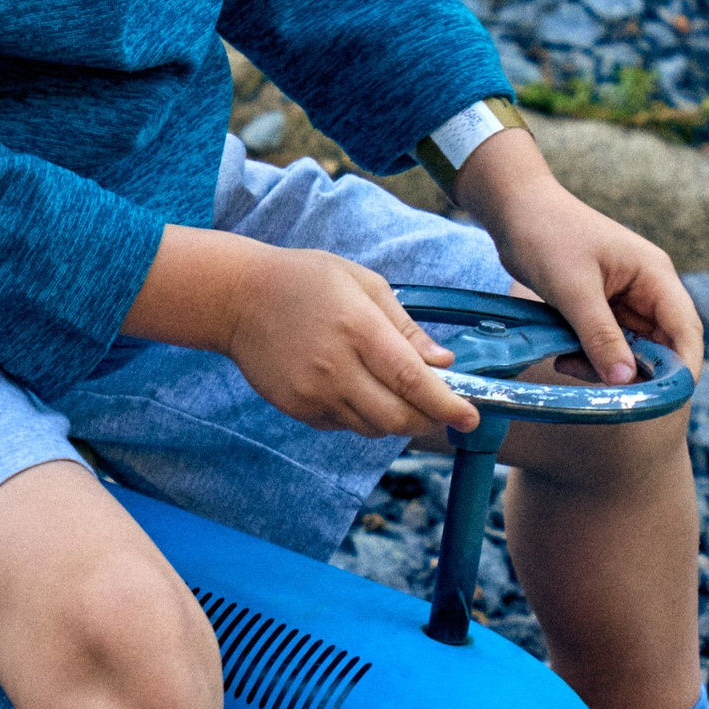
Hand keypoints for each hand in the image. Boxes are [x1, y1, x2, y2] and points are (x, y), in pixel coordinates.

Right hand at [126, 230, 479, 438]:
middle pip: (396, 418)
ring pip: (372, 428)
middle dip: (427, 419)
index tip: (471, 417)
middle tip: (440, 408)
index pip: (412, 381)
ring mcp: (313, 393)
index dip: (447, 404)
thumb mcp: (363, 283)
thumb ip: (406, 327)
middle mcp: (335, 367)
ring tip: (394, 391)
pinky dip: (361, 416)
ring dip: (395, 419)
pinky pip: (343, 425)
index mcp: (358, 328)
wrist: (237, 298)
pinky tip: (354, 387)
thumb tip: (444, 362)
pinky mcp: (297, 408)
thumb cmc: (306, 280)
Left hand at [450, 130, 703, 385]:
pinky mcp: (600, 308)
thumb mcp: (573, 290)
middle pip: (661, 347)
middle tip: (601, 389)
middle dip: (635, 373)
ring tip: (567, 363)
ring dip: (605, 366)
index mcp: (654, 276)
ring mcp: (624, 300)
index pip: (685, 330)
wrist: (514, 209)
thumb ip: (600, 335)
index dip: (683, 368)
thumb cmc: (547, 236)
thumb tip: (625, 380)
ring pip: (630, 351)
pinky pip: (606, 344)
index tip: (665, 401)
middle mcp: (647, 290)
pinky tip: (561, 355)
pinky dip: (588, 357)